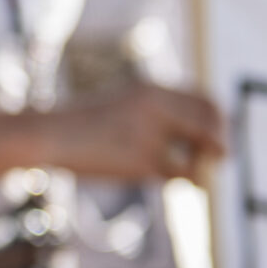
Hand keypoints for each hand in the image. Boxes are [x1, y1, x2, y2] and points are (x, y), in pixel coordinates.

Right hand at [41, 84, 225, 182]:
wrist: (47, 134)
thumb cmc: (83, 124)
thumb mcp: (123, 106)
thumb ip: (158, 115)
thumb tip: (203, 138)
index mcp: (150, 88)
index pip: (205, 100)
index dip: (218, 120)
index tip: (217, 137)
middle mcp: (155, 105)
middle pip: (210, 126)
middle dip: (219, 145)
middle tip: (218, 160)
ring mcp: (149, 132)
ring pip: (196, 155)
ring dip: (196, 167)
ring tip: (178, 173)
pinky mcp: (141, 159)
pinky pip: (175, 174)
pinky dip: (173, 179)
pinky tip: (152, 176)